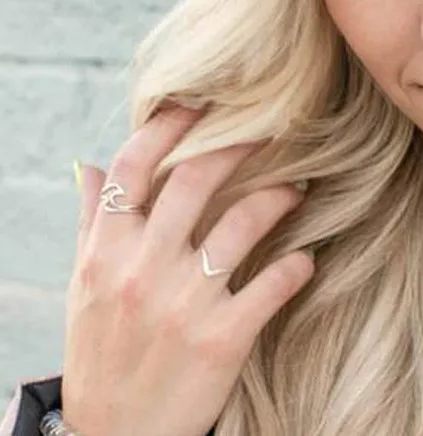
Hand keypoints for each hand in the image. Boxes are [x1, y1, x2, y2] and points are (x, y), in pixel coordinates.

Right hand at [63, 106, 313, 435]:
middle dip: (237, 144)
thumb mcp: (84, 287)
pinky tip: (306, 257)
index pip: (132, 166)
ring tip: (297, 188)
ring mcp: (183, 303)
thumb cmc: (102, 353)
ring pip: (245, 220)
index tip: (201, 102)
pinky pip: (276, 281)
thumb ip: (91, 222)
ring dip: (280, 195)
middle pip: (195, 178)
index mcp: (104, 252)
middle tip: (270, 130)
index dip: (168, 124)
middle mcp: (141, 270)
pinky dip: (298, 263)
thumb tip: (87, 166)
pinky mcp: (223, 337)